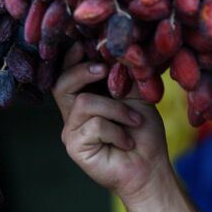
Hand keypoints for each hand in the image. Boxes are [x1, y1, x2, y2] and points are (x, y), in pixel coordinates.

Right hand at [52, 43, 172, 203]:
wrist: (150, 167)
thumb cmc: (143, 133)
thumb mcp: (136, 95)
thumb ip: (122, 73)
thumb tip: (116, 46)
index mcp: (84, 98)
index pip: (67, 73)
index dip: (72, 58)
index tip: (85, 43)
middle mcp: (72, 114)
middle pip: (61, 83)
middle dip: (83, 71)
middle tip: (105, 69)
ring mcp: (71, 131)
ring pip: (84, 103)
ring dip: (116, 110)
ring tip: (134, 121)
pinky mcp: (75, 146)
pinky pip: (94, 125)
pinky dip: (117, 131)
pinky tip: (126, 142)